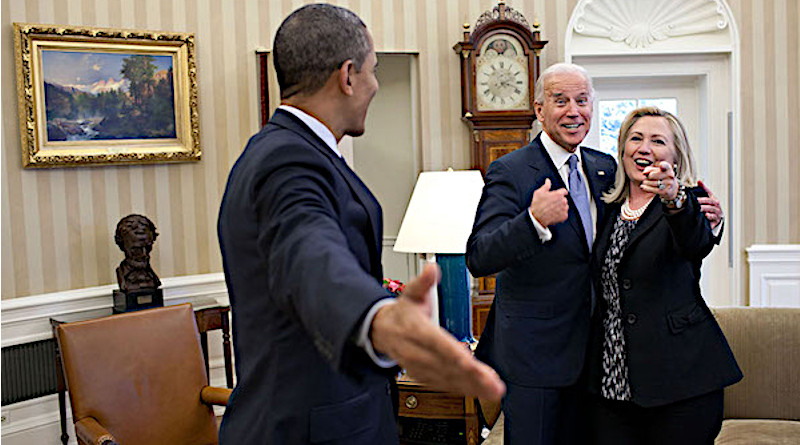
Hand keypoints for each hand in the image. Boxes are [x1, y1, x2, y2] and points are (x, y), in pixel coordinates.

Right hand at [370, 264, 505, 400]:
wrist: (382, 331)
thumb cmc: (402, 313)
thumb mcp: (410, 293)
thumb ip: (423, 282)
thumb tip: (431, 269)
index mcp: (416, 330)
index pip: (436, 343)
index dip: (453, 354)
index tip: (469, 362)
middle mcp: (417, 352)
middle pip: (447, 366)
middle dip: (472, 376)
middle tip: (494, 384)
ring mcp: (420, 367)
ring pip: (448, 380)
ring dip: (472, 387)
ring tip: (494, 390)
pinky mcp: (425, 376)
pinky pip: (445, 385)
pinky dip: (464, 390)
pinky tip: (481, 392)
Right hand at [529, 178, 568, 226]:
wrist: (537, 218)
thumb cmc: (538, 206)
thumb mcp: (539, 193)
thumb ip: (546, 186)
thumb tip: (548, 181)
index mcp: (558, 194)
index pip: (564, 191)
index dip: (560, 192)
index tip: (558, 194)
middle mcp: (563, 201)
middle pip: (564, 199)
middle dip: (559, 200)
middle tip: (552, 203)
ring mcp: (564, 209)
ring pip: (565, 206)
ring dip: (561, 207)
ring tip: (553, 209)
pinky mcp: (564, 216)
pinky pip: (564, 213)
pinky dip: (561, 214)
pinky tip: (554, 213)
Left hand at [642, 161, 677, 199]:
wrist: (672, 189)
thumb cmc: (661, 177)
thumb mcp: (657, 171)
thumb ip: (649, 169)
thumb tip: (644, 173)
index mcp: (668, 169)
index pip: (666, 166)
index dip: (663, 165)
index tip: (661, 165)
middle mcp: (670, 176)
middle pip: (652, 175)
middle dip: (648, 176)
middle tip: (647, 177)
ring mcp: (669, 184)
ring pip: (652, 183)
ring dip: (646, 182)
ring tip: (644, 182)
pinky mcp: (666, 191)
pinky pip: (654, 190)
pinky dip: (647, 188)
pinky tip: (642, 186)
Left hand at [697, 180, 723, 228]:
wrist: (715, 222)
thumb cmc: (709, 210)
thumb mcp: (706, 202)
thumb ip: (703, 192)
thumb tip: (699, 181)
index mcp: (714, 199)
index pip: (709, 192)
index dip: (704, 187)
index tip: (699, 183)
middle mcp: (717, 205)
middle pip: (710, 201)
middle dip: (702, 200)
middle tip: (695, 200)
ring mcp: (717, 212)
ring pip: (712, 209)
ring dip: (705, 208)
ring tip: (698, 208)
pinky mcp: (716, 220)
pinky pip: (714, 217)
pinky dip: (710, 216)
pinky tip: (706, 215)